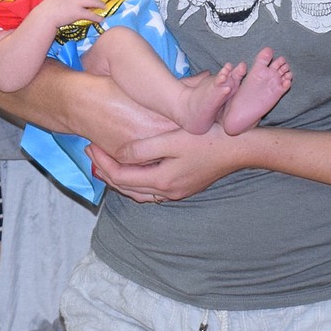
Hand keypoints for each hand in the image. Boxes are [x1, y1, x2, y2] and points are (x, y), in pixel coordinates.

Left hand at [87, 124, 247, 202]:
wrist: (241, 148)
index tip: (89, 145)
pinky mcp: (184, 187)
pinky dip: (137, 181)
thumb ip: (142, 148)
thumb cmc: (208, 139)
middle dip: (106, 171)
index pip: (120, 176)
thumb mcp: (172, 139)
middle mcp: (167, 192)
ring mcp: (177, 192)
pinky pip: (152, 190)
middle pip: (126, 187)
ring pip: (139, 192)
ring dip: (120, 180)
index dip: (101, 162)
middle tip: (91, 154)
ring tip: (105, 164)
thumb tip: (119, 154)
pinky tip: (134, 170)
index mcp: (161, 180)